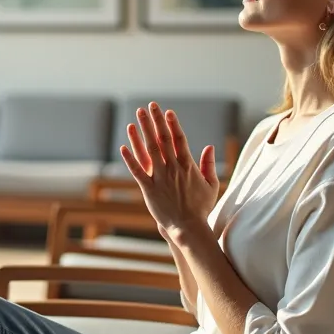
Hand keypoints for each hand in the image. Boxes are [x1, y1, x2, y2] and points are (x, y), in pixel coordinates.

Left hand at [119, 102, 220, 237]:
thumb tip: (209, 146)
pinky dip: (129, 159)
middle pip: (163, 140)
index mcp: (188, 166)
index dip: (172, 124)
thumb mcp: (211, 186)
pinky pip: (137, 172)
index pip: (179, 140)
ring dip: (143, 131)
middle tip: (150, 105)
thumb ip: (208, 165)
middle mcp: (173, 169)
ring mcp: (160, 178)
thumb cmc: (200, 208)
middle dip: (156, 121)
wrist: (188, 228)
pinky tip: (122, 147)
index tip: (167, 111)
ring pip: (149, 150)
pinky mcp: (148, 189)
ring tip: (138, 116)